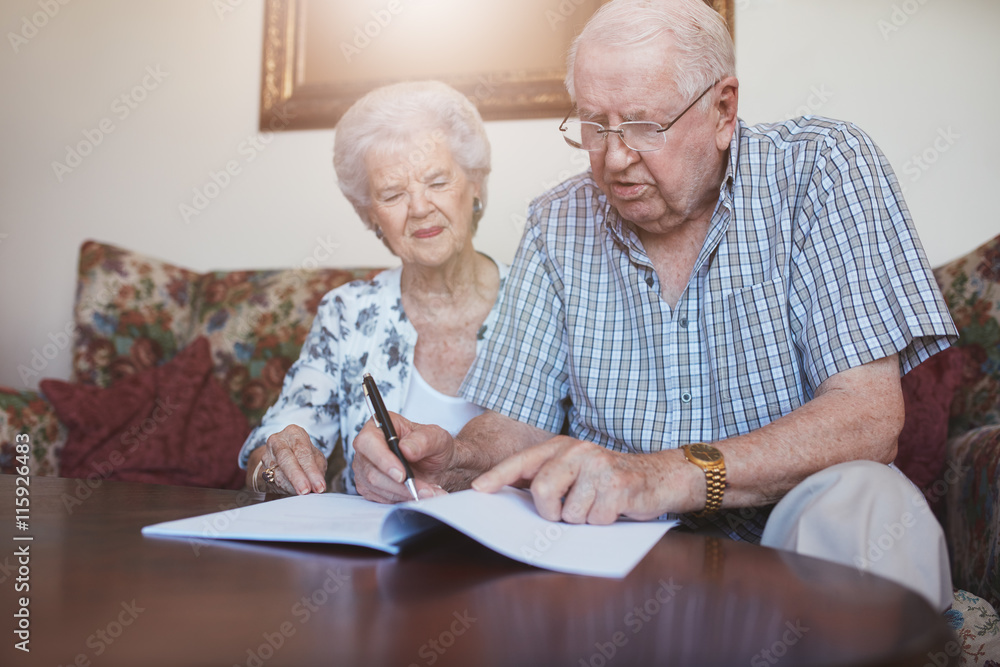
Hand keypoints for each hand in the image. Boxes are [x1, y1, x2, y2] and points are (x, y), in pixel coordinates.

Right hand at [251, 425, 327, 494]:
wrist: (281, 457)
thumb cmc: (303, 454)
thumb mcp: (315, 456)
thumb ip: (317, 468)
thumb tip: (317, 486)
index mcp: (293, 433)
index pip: (303, 451)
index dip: (311, 470)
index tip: (319, 486)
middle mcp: (277, 441)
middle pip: (286, 459)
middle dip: (296, 477)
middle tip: (306, 491)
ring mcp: (267, 456)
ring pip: (277, 474)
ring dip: (291, 487)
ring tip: (302, 495)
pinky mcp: (261, 471)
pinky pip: (273, 483)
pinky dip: (284, 490)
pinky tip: (293, 493)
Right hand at [352, 413, 452, 502]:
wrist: (437, 465)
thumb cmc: (432, 446)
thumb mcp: (436, 437)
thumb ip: (423, 440)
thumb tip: (405, 448)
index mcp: (379, 427)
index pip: (368, 442)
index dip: (382, 459)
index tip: (401, 474)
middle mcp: (368, 447)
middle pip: (371, 471)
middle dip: (399, 484)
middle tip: (423, 488)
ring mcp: (366, 468)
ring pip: (377, 488)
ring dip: (405, 493)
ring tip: (427, 491)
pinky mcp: (370, 487)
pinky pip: (381, 498)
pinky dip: (402, 498)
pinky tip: (417, 493)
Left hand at [472, 436, 693, 523]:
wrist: (658, 476)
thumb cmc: (608, 479)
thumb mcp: (575, 470)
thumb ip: (545, 478)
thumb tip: (507, 495)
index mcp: (562, 446)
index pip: (522, 462)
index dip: (498, 477)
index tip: (478, 491)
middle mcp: (578, 451)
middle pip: (543, 492)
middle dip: (550, 512)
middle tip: (565, 513)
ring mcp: (599, 467)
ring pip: (570, 513)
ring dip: (581, 519)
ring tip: (596, 506)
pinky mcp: (618, 485)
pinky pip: (595, 519)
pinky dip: (602, 522)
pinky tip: (613, 509)